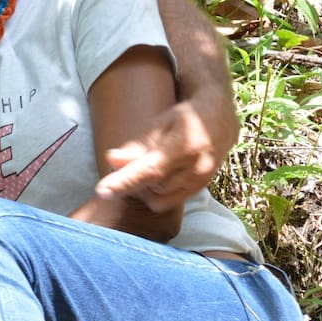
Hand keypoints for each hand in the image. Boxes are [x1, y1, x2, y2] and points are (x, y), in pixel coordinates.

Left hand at [95, 100, 223, 212]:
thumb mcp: (157, 124)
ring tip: (141, 167)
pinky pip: (167, 201)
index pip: (150, 171)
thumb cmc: (182, 119)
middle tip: (123, 164)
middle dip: (131, 182)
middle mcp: (196, 170)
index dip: (125, 182)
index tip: (102, 191)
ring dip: (142, 189)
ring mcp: (200, 183)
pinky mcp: (198, 191)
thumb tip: (111, 160)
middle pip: (151, 189)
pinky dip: (154, 193)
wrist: (219, 122)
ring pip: (158, 200)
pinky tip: (153, 176)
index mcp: (184, 148)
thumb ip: (135, 146)